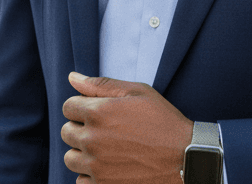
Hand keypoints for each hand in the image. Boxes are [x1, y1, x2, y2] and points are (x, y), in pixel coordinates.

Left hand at [61, 72, 193, 183]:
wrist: (186, 159)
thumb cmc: (163, 122)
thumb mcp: (138, 93)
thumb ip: (101, 84)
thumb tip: (71, 77)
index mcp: (99, 112)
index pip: (68, 107)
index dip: (82, 107)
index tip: (98, 112)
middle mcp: (92, 140)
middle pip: (66, 132)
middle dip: (81, 128)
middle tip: (105, 131)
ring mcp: (96, 166)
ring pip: (70, 158)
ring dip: (83, 153)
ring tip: (106, 150)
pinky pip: (80, 180)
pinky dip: (90, 175)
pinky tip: (109, 167)